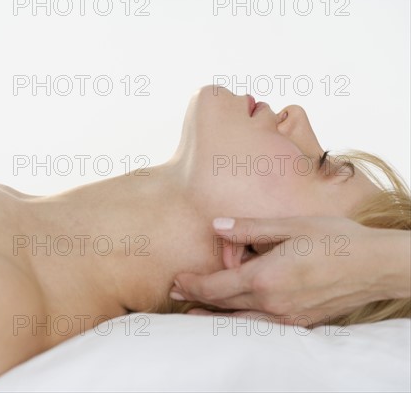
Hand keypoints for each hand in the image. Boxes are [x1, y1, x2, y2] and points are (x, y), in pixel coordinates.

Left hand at [170, 216, 408, 324]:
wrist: (376, 266)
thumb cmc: (335, 239)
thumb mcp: (290, 226)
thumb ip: (250, 229)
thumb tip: (217, 226)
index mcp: (266, 277)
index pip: (217, 287)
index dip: (193, 285)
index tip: (176, 282)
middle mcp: (272, 303)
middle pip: (224, 305)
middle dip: (197, 299)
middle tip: (176, 295)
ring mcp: (287, 317)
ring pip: (239, 321)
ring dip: (213, 316)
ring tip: (193, 314)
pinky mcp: (300, 322)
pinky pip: (260, 326)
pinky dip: (239, 322)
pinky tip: (234, 318)